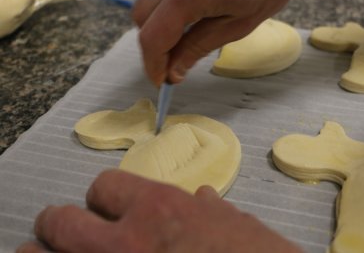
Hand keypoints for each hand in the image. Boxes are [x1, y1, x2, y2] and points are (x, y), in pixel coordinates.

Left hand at [17, 169, 302, 252]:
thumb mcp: (238, 226)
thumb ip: (212, 211)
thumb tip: (204, 200)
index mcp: (160, 210)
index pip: (104, 186)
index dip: (104, 197)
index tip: (106, 207)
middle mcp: (126, 243)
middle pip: (60, 221)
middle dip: (58, 223)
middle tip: (64, 230)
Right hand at [133, 0, 348, 84]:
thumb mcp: (237, 25)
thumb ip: (197, 48)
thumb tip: (173, 73)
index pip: (152, 36)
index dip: (153, 64)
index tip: (161, 79)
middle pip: (141, 16)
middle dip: (154, 43)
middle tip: (173, 60)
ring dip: (159, 22)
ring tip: (184, 34)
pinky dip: (167, 3)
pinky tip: (189, 10)